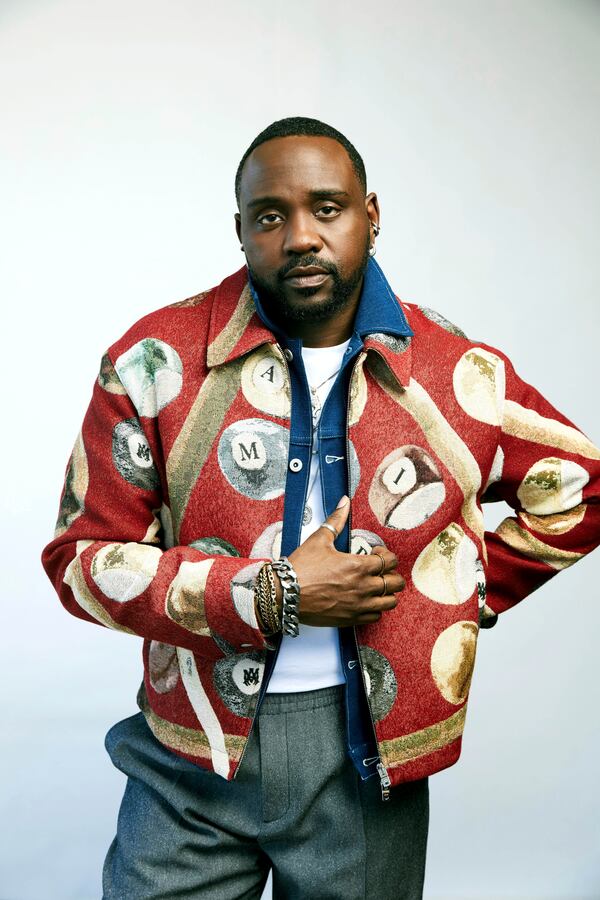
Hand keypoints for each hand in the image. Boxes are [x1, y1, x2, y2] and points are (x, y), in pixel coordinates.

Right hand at [288, 496, 404, 626]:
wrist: (284, 594)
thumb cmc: (301, 568)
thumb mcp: (319, 539)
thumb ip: (336, 520)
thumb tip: (344, 502)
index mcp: (358, 566)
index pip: (390, 561)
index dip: (387, 555)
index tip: (377, 554)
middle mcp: (362, 587)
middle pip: (395, 583)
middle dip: (391, 574)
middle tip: (381, 570)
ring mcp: (358, 605)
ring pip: (390, 602)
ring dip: (387, 593)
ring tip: (377, 586)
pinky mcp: (351, 619)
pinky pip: (376, 616)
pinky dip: (375, 609)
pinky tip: (366, 600)